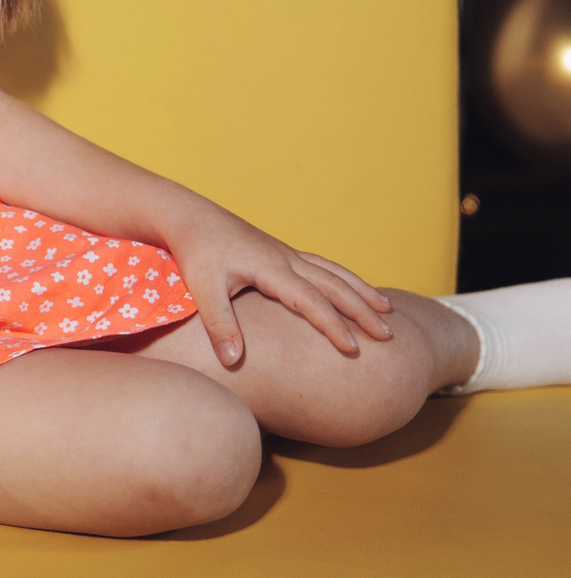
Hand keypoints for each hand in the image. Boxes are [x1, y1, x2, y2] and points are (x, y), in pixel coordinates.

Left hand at [164, 202, 393, 365]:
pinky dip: (344, 278)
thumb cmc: (194, 252)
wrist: (188, 215)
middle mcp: (285, 258)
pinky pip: (322, 265)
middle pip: (333, 285)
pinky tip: (354, 289)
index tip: (354, 349)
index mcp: (270, 268)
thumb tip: (233, 362)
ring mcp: (285, 253)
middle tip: (388, 336)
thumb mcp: (202, 288)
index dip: (333, 325)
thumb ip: (219, 324)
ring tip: (388, 309)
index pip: (310, 301)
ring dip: (361, 291)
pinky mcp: (280, 252)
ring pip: (333, 272)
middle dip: (362, 310)